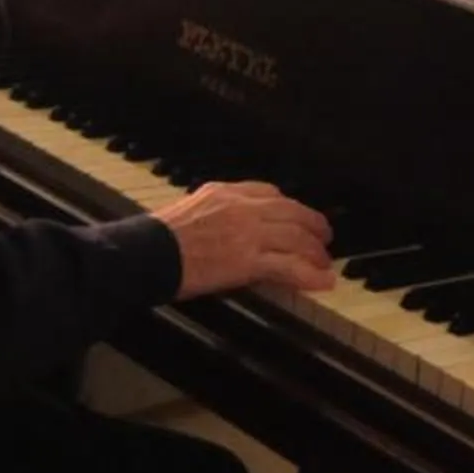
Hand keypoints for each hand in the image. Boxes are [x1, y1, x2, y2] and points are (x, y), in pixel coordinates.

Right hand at [160, 180, 336, 299]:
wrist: (148, 253)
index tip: (296, 216)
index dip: (289, 206)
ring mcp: (248, 232)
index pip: (269, 192)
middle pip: (291, 212)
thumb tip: (227, 229)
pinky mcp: (248, 260)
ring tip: (325, 263)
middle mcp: (242, 207)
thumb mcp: (189, 211)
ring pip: (296, 237)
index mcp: (225, 192)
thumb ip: (214, 213)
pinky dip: (311, 274)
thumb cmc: (157, 238)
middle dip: (313, 225)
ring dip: (315, 252)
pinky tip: (323, 281)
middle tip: (324, 238)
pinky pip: (290, 266)